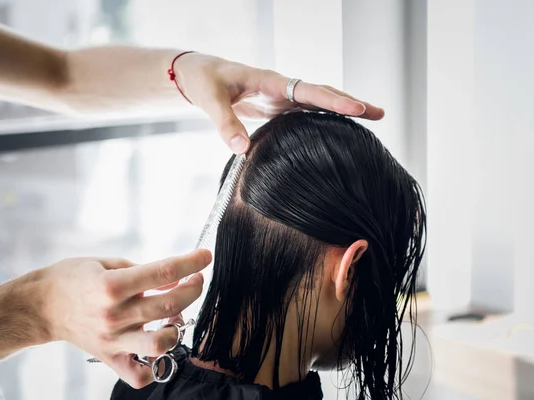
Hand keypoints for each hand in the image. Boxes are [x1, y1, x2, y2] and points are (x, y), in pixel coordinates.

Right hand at [39, 249, 210, 387]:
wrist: (40, 306)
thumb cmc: (73, 278)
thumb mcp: (106, 262)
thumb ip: (141, 271)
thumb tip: (173, 278)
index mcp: (111, 285)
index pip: (163, 273)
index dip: (190, 262)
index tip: (205, 256)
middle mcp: (113, 315)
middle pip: (169, 305)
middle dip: (192, 288)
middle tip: (195, 278)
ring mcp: (112, 340)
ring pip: (160, 343)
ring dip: (178, 327)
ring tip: (175, 315)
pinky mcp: (109, 357)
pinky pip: (139, 375)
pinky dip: (154, 366)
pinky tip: (156, 345)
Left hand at [174, 53, 384, 153]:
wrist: (196, 75)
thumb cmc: (203, 82)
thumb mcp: (210, 101)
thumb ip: (225, 124)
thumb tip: (242, 150)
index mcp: (270, 80)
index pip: (307, 90)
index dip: (332, 100)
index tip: (357, 108)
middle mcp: (280, 87)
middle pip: (321, 93)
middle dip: (350, 102)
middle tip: (380, 114)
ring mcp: (280, 97)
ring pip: (317, 103)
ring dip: (341, 111)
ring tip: (371, 120)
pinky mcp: (275, 107)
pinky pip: (305, 113)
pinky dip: (323, 119)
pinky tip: (336, 131)